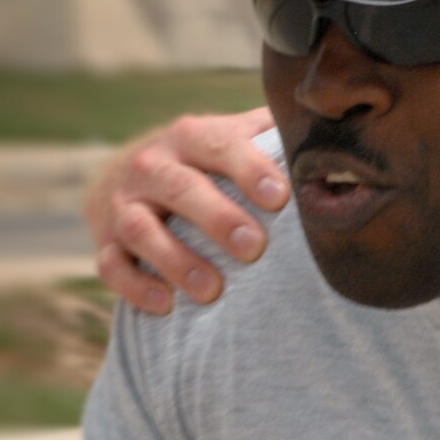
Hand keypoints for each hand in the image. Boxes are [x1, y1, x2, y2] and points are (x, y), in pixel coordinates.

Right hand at [89, 106, 289, 313]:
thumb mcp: (233, 137)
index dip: (249, 169)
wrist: (129, 176)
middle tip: (254, 248)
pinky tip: (167, 305)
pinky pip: (112, 266)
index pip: (218, 146)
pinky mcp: (106, 242)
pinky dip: (136, 287)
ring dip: (175, 259)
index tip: (280, 197)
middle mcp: (150, 166)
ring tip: (212, 290)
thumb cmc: (205, 163)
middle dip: (217, 218)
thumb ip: (273, 134)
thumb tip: (333, 133)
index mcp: (189, 138)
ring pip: (140, 229)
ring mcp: (123, 205)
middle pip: (179, 188)